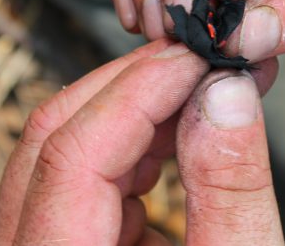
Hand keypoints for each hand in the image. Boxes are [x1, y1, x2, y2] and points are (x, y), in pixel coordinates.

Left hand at [0, 40, 283, 244]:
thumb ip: (230, 189)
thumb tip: (226, 93)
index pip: (73, 155)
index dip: (140, 92)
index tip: (199, 58)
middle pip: (54, 140)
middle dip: (134, 88)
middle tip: (202, 60)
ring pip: (61, 152)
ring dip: (134, 113)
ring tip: (202, 91)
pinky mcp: (56, 243)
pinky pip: (75, 179)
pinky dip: (130, 150)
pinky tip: (180, 136)